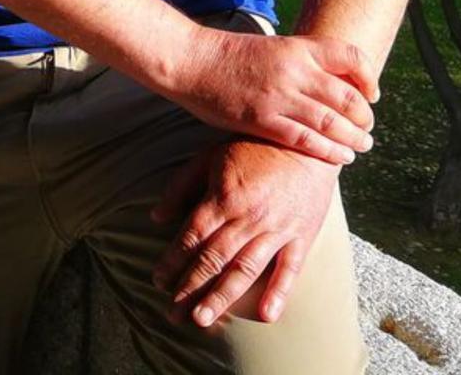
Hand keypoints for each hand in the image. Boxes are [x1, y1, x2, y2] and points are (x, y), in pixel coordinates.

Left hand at [150, 139, 339, 326]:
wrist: (304, 141)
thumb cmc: (251, 146)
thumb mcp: (209, 156)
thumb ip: (181, 186)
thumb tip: (155, 217)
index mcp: (222, 197)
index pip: (192, 237)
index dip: (173, 261)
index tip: (158, 281)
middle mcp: (247, 218)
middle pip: (213, 259)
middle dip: (190, 288)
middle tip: (172, 315)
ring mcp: (276, 229)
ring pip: (244, 270)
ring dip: (222, 297)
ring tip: (202, 320)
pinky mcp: (301, 236)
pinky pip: (290, 269)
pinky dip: (278, 293)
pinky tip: (266, 315)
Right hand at [165, 27, 376, 164]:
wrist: (192, 60)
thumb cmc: (229, 56)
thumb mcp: (271, 48)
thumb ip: (299, 63)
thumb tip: (330, 82)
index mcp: (296, 47)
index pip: (350, 57)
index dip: (368, 77)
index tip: (372, 94)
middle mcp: (293, 70)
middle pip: (348, 97)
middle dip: (364, 116)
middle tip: (367, 127)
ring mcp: (279, 96)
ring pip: (332, 122)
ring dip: (354, 138)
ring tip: (361, 146)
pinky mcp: (263, 120)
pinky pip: (306, 140)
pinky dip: (329, 151)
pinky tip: (340, 157)